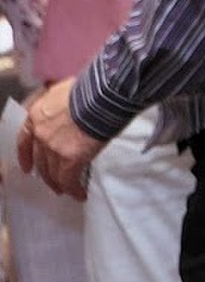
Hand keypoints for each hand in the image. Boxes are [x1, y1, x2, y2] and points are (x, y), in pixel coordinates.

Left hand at [16, 79, 104, 199]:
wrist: (102, 94)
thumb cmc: (90, 87)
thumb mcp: (65, 91)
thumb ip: (60, 106)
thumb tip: (69, 111)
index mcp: (36, 115)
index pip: (24, 140)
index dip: (26, 156)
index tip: (27, 167)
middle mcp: (40, 134)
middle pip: (40, 160)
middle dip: (46, 174)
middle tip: (54, 182)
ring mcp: (53, 148)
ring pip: (53, 173)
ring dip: (60, 184)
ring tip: (67, 190)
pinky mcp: (70, 159)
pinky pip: (69, 180)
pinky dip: (74, 189)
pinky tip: (80, 194)